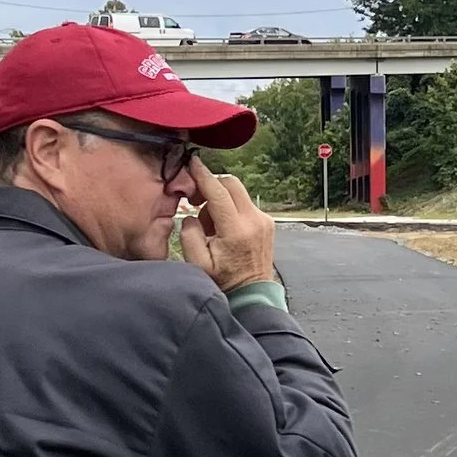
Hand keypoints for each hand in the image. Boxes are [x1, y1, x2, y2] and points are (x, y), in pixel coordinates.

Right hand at [178, 166, 277, 290]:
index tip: (192, 162)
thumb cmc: (224, 280)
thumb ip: (189, 234)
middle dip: (211, 184)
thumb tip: (191, 214)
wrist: (251, 293)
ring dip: (219, 199)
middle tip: (195, 200)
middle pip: (231, 183)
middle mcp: (254, 221)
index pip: (219, 192)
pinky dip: (230, 208)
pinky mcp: (266, 222)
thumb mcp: (197, 263)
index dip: (203, 175)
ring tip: (210, 226)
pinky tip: (223, 228)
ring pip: (237, 192)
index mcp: (236, 230)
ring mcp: (263, 220)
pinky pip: (244, 203)